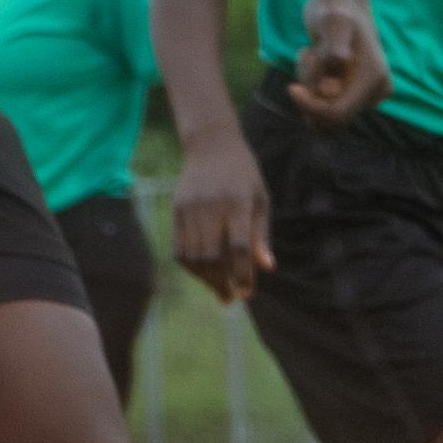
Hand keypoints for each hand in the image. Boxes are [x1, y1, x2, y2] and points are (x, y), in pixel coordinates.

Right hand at [172, 121, 270, 304]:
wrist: (211, 144)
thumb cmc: (244, 174)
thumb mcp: (261, 199)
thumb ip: (261, 235)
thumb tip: (266, 268)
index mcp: (238, 203)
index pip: (239, 247)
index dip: (243, 274)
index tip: (247, 293)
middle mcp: (211, 207)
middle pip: (212, 257)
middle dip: (222, 283)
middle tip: (231, 298)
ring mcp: (190, 209)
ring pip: (193, 256)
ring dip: (205, 278)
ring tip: (218, 287)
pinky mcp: (177, 210)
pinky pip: (180, 248)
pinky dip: (190, 266)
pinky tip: (203, 271)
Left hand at [290, 0, 388, 125]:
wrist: (339, 1)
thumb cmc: (334, 10)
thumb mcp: (332, 22)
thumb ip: (335, 42)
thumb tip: (340, 61)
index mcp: (374, 78)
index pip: (337, 114)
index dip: (311, 106)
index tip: (291, 87)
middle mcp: (376, 90)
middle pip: (329, 117)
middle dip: (311, 90)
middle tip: (309, 56)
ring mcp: (366, 93)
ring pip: (325, 110)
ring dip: (310, 85)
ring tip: (313, 54)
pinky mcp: (354, 91)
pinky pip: (324, 103)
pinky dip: (311, 85)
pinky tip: (315, 57)